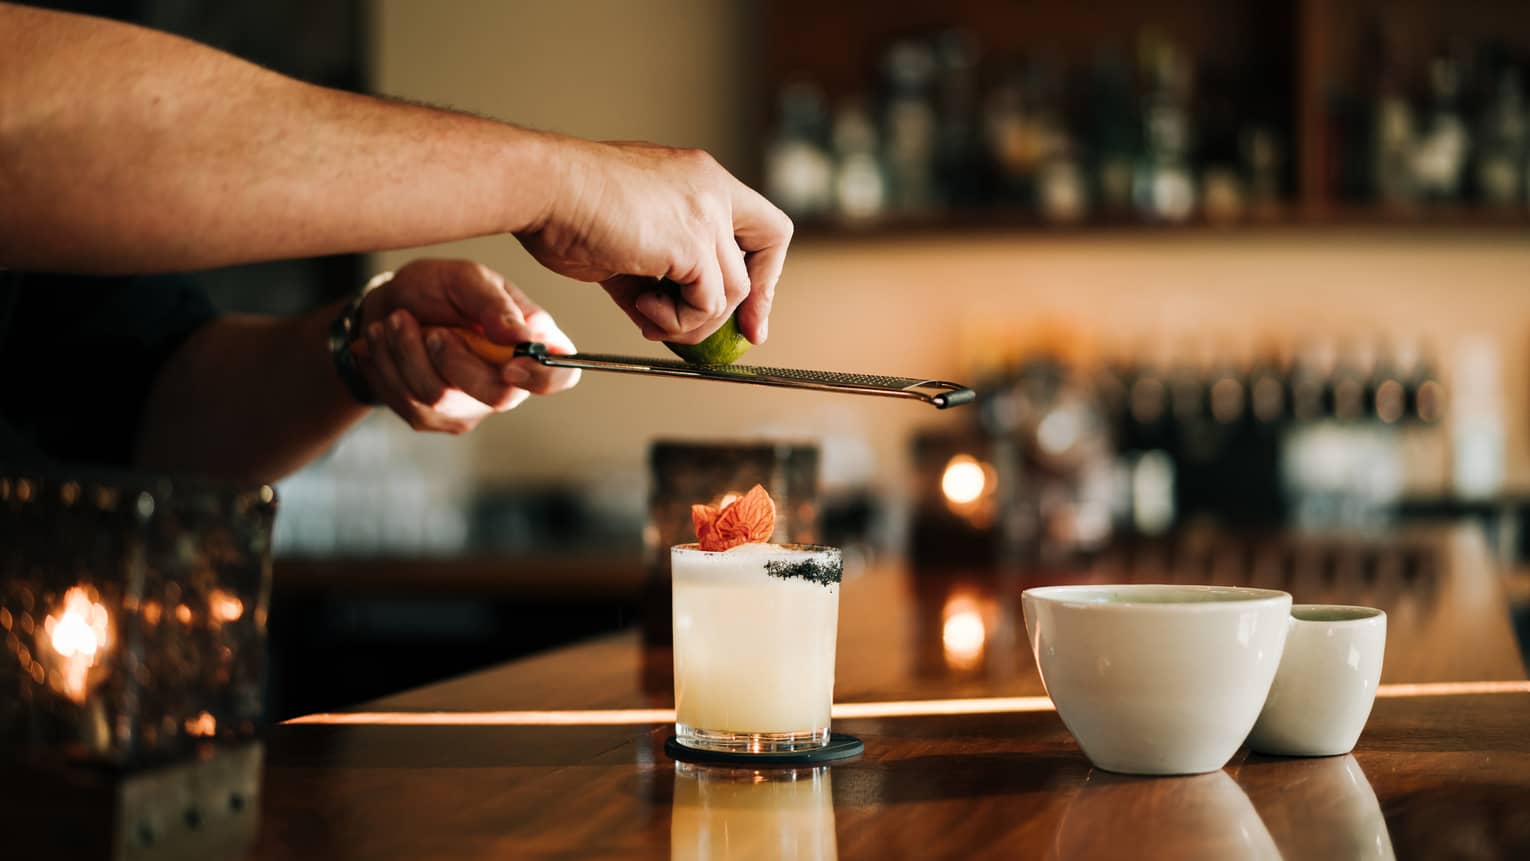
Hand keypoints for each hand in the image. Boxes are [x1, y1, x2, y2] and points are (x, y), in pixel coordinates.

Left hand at [355, 259, 579, 432]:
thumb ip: (494, 303)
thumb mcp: (465, 278)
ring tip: (395, 321)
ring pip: (441, 398)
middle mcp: (510, 382)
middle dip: (454, 360)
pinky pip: (410, 403)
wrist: (388, 308)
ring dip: (408, 353)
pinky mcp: (435, 418)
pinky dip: (389, 365)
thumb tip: (522, 334)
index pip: (561, 376)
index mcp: (532, 343)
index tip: (511, 364)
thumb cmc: (438, 288)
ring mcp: (473, 406)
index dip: (543, 378)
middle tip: (432, 330)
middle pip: (499, 396)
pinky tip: (387, 341)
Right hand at [515, 139, 791, 345]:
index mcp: (699, 178)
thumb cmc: (567, 208)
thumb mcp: (628, 244)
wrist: (543, 190)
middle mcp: (712, 188)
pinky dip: (678, 321)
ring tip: (648, 314)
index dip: (764, 270)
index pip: (762, 223)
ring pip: (733, 291)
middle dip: (755, 303)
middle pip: (767, 250)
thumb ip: (657, 275)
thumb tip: (665, 316)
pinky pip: (708, 305)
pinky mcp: (692, 244)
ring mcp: (706, 214)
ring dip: (692, 319)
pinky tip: (642, 309)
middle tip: (741, 337)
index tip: (751, 308)